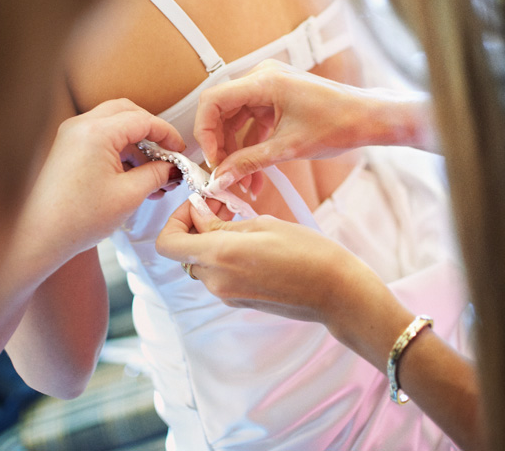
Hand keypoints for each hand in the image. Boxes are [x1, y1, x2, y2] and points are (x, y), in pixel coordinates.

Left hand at [17, 98, 184, 269]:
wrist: (39, 236)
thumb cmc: (78, 218)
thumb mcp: (129, 195)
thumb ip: (156, 174)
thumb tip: (172, 167)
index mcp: (96, 132)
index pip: (142, 120)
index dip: (167, 134)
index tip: (180, 151)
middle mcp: (80, 126)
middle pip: (127, 112)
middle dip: (151, 132)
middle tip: (167, 154)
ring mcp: (71, 136)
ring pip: (113, 125)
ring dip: (136, 143)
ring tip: (154, 175)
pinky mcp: (67, 148)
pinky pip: (100, 138)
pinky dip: (120, 151)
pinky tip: (134, 177)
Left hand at [155, 194, 388, 326]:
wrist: (336, 292)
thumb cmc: (308, 252)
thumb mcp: (263, 224)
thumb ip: (222, 223)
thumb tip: (198, 215)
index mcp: (219, 256)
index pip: (167, 243)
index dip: (175, 219)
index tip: (197, 203)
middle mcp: (216, 280)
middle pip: (183, 252)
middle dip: (195, 226)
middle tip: (221, 205)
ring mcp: (227, 295)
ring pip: (200, 263)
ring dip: (210, 241)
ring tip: (239, 220)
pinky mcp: (239, 301)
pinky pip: (218, 275)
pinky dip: (223, 256)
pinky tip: (250, 241)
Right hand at [195, 59, 432, 192]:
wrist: (368, 119)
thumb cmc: (339, 123)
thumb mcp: (289, 148)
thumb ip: (250, 162)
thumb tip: (222, 176)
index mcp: (264, 81)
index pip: (213, 100)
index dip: (205, 132)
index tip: (211, 160)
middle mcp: (262, 79)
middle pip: (222, 112)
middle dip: (222, 147)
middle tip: (223, 175)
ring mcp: (269, 88)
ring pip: (236, 122)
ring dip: (237, 153)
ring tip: (243, 184)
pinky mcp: (276, 100)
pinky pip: (253, 123)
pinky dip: (251, 148)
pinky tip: (254, 176)